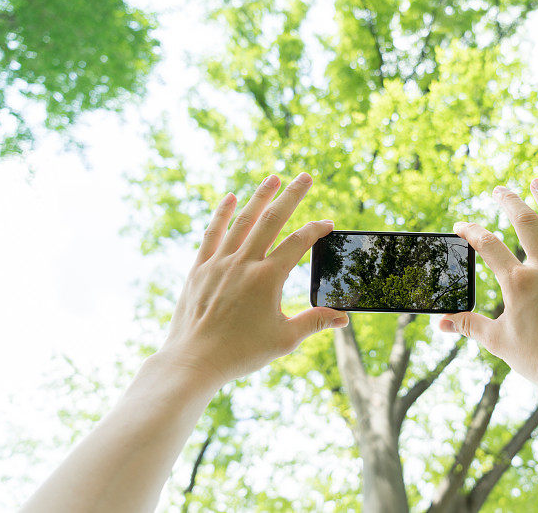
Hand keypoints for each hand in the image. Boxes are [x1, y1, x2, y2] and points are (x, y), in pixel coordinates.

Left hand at [157, 172, 348, 386]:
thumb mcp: (284, 339)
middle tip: (305, 176)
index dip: (316, 230)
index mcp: (268, 278)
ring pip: (242, 220)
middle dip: (291, 195)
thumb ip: (315, 322)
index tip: (328, 224)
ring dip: (259, 196)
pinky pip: (212, 233)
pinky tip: (230, 198)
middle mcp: (244, 263)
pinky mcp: (200, 268)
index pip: (299, 243)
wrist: (194, 361)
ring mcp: (219, 263)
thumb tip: (343, 317)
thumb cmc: (241, 352)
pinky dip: (222, 213)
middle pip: (272, 219)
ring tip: (273, 178)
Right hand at [439, 178, 537, 396]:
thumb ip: (469, 326)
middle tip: (500, 190)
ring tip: (537, 181)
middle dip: (509, 202)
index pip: (487, 246)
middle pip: (524, 223)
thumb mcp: (498, 342)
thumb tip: (441, 322)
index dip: (471, 231)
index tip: (461, 226)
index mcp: (517, 283)